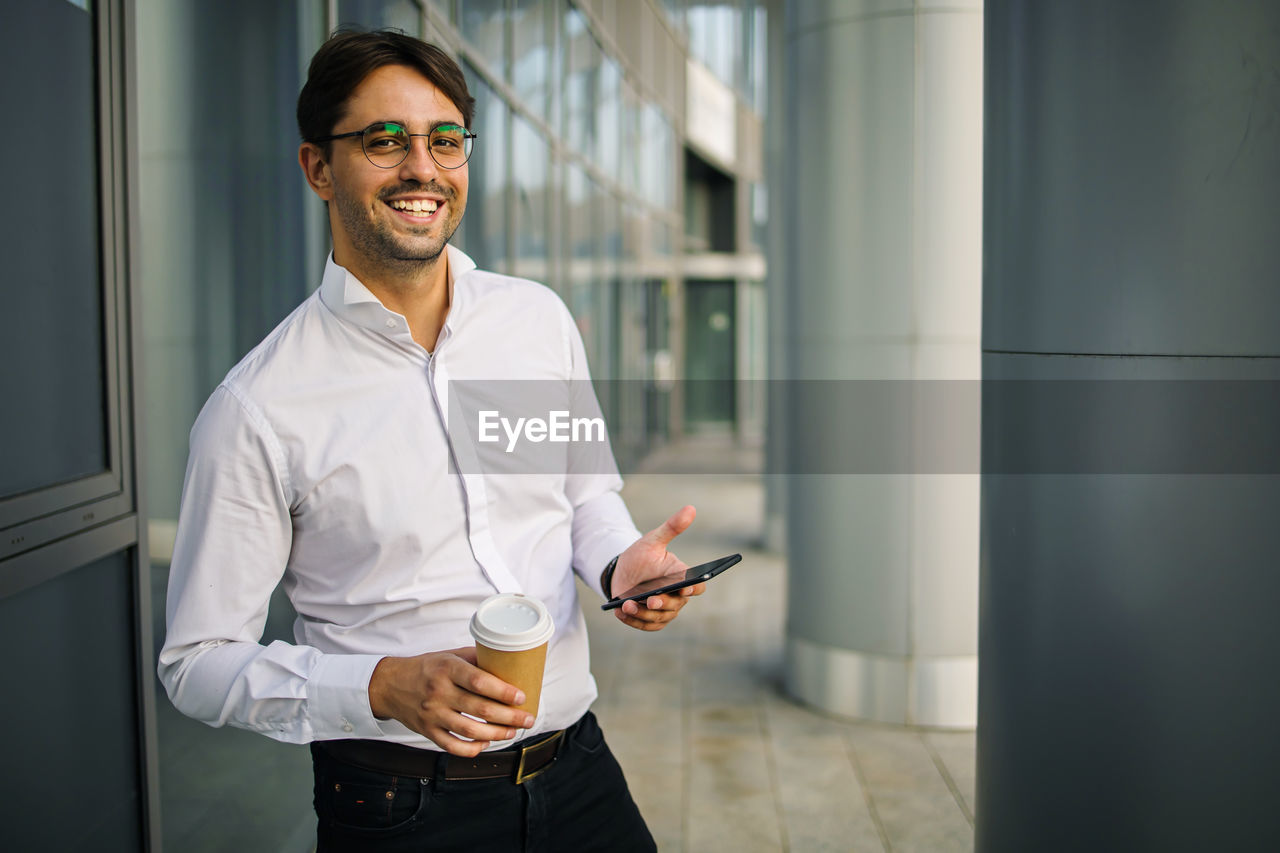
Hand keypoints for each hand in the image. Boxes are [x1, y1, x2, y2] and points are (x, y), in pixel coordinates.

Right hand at [367, 647, 534, 755]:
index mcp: (447, 669)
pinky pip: (453, 746)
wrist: (389, 685)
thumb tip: (508, 663)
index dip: (503, 691)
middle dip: (510, 717)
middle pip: (481, 709)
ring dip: (496, 734)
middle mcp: (439, 692)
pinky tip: (485, 744)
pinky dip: (472, 749)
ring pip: (470, 731)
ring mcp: (432, 714)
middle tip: (528, 719)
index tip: (521, 697)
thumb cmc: (426, 667)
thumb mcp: (449, 655)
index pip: (480, 682)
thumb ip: (475, 659)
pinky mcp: (427, 731)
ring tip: (513, 731)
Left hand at [609, 505, 703, 630]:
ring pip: (658, 617)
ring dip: (643, 613)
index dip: (695, 588)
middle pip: (676, 605)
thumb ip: (672, 527)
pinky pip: (644, 624)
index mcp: (682, 577)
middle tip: (651, 600)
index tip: (686, 586)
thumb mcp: (653, 540)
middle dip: (663, 603)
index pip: (698, 586)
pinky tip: (620, 612)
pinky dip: (633, 620)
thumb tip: (691, 508)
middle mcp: (677, 597)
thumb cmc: (642, 556)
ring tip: (627, 605)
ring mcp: (664, 611)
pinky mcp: (650, 621)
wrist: (621, 572)